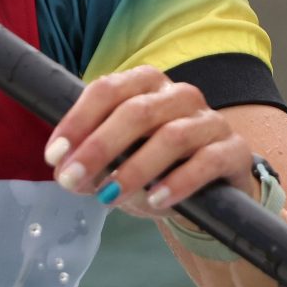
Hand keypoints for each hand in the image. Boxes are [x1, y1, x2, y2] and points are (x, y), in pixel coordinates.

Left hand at [43, 67, 257, 219]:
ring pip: (172, 136)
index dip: (77, 121)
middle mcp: (178, 95)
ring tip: (110, 197)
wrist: (210, 187)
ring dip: (135, 169)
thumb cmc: (156, 166)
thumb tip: (66, 173)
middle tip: (71, 180)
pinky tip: (156, 201)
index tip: (54, 155)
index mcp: (145, 85)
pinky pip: (207, 161)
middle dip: (98, 147)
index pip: (107, 90)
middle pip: (137, 111)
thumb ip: (93, 163)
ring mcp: (209, 120)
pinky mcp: (233, 150)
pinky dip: (178, 182)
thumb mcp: (119, 162)